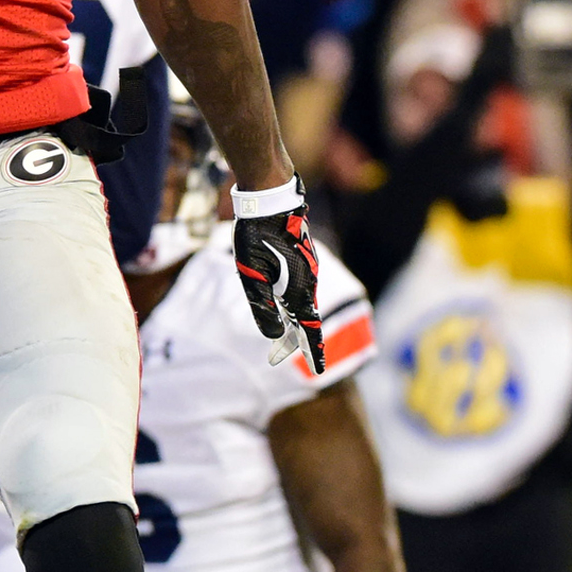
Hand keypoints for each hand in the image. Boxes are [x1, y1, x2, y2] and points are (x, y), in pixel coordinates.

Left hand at [233, 185, 326, 370]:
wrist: (270, 199)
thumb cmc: (257, 236)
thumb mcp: (252, 274)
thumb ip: (262, 306)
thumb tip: (273, 335)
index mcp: (299, 289)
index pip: (309, 328)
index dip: (313, 351)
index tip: (320, 371)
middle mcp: (308, 281)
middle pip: (305, 318)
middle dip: (298, 340)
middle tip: (283, 357)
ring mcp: (306, 269)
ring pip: (301, 302)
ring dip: (294, 320)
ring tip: (283, 337)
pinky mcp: (300, 259)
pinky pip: (298, 288)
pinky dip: (292, 302)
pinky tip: (280, 302)